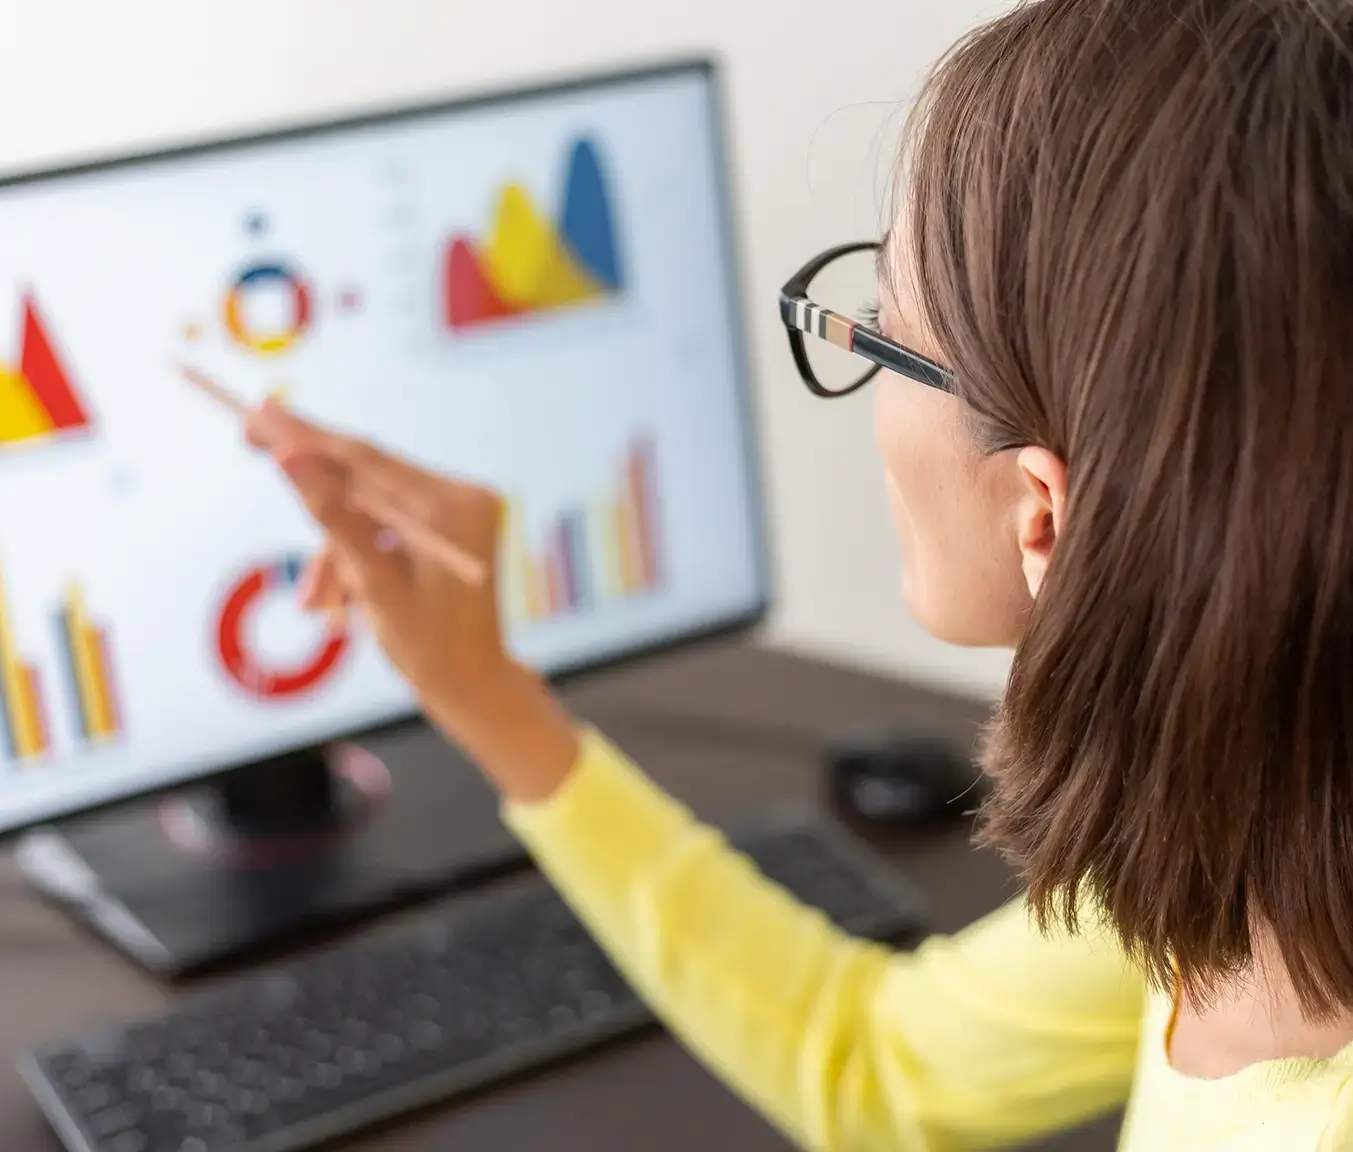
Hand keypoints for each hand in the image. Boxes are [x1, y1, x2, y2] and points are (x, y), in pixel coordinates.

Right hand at [244, 401, 578, 801]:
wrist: (472, 684)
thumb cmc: (430, 646)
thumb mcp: (374, 583)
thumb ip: (334, 519)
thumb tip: (288, 458)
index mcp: (454, 506)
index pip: (367, 458)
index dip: (306, 435)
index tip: (259, 412)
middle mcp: (463, 495)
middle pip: (367, 471)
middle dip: (312, 485)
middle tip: (246, 438)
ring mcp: (457, 508)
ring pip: (366, 506)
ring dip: (334, 550)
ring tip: (320, 604)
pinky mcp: (445, 524)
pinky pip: (382, 524)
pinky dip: (354, 556)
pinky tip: (341, 603)